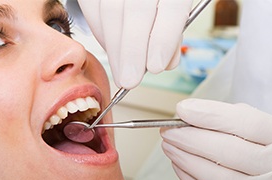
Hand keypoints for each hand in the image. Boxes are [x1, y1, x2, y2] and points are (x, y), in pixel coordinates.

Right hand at [77, 0, 192, 88]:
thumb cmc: (162, 0)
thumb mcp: (178, 7)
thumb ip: (172, 33)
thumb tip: (163, 63)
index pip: (172, 7)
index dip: (164, 39)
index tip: (156, 67)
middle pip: (136, 11)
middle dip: (132, 51)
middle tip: (130, 80)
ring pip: (110, 11)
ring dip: (115, 49)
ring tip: (121, 73)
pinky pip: (93, 8)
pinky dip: (100, 33)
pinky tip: (111, 49)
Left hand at [161, 98, 271, 179]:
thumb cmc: (265, 144)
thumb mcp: (258, 126)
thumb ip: (231, 117)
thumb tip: (190, 112)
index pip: (246, 123)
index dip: (210, 115)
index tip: (183, 109)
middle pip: (228, 152)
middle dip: (190, 139)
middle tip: (168, 130)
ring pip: (219, 178)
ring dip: (186, 160)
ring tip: (169, 146)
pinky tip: (180, 165)